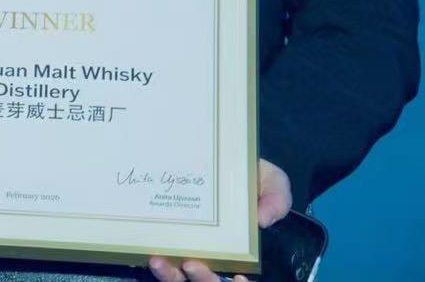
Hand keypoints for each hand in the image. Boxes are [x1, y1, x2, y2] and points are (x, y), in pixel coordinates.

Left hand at [146, 159, 291, 281]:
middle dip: (202, 279)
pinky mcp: (165, 238)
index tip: (240, 278)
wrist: (219, 159)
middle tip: (190, 264)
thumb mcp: (272, 182)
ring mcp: (188, 249)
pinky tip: (151, 256)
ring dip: (170, 276)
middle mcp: (215, 255)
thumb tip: (261, 220)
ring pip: (180, 278)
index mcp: (242, 250)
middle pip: (208, 281)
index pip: (241, 279)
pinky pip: (160, 262)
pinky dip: (159, 267)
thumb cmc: (249, 175)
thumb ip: (276, 199)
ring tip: (158, 261)